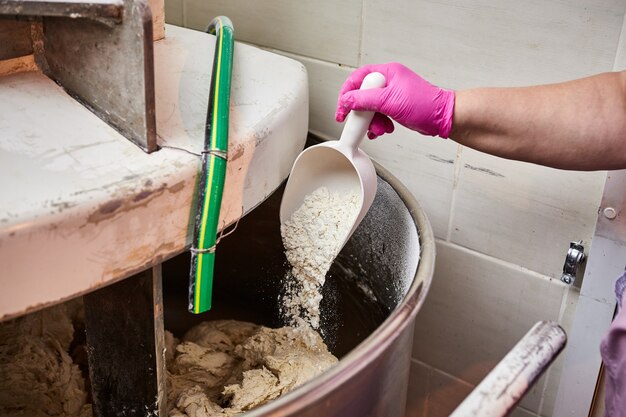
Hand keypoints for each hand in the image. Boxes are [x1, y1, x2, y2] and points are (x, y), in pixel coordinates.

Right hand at [335, 63, 454, 138]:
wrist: (442, 119)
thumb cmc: (425, 105)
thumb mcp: (390, 101)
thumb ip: (365, 100)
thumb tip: (347, 100)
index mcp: (387, 72)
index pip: (358, 78)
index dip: (347, 93)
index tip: (342, 109)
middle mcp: (388, 82)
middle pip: (362, 95)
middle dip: (362, 112)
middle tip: (357, 122)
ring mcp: (391, 95)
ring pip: (370, 108)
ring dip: (371, 121)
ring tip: (379, 128)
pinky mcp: (394, 107)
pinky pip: (378, 115)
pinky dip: (378, 124)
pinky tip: (383, 129)